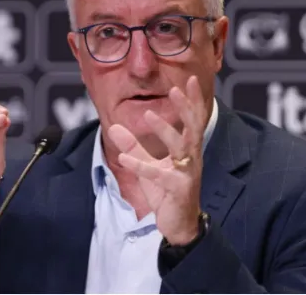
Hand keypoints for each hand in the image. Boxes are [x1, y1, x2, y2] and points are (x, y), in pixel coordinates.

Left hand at [107, 75, 207, 244]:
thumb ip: (133, 146)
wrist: (178, 224)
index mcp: (187, 149)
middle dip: (185, 107)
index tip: (187, 80)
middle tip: (175, 88)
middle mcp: (191, 157)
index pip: (192, 120)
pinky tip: (124, 159)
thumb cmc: (166, 192)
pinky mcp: (178, 189)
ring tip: (148, 114)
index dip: (191, 101)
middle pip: (192, 127)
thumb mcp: (147, 165)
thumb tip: (113, 126)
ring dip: (164, 130)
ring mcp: (186, 173)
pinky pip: (159, 175)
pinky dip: (141, 166)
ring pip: (180, 147)